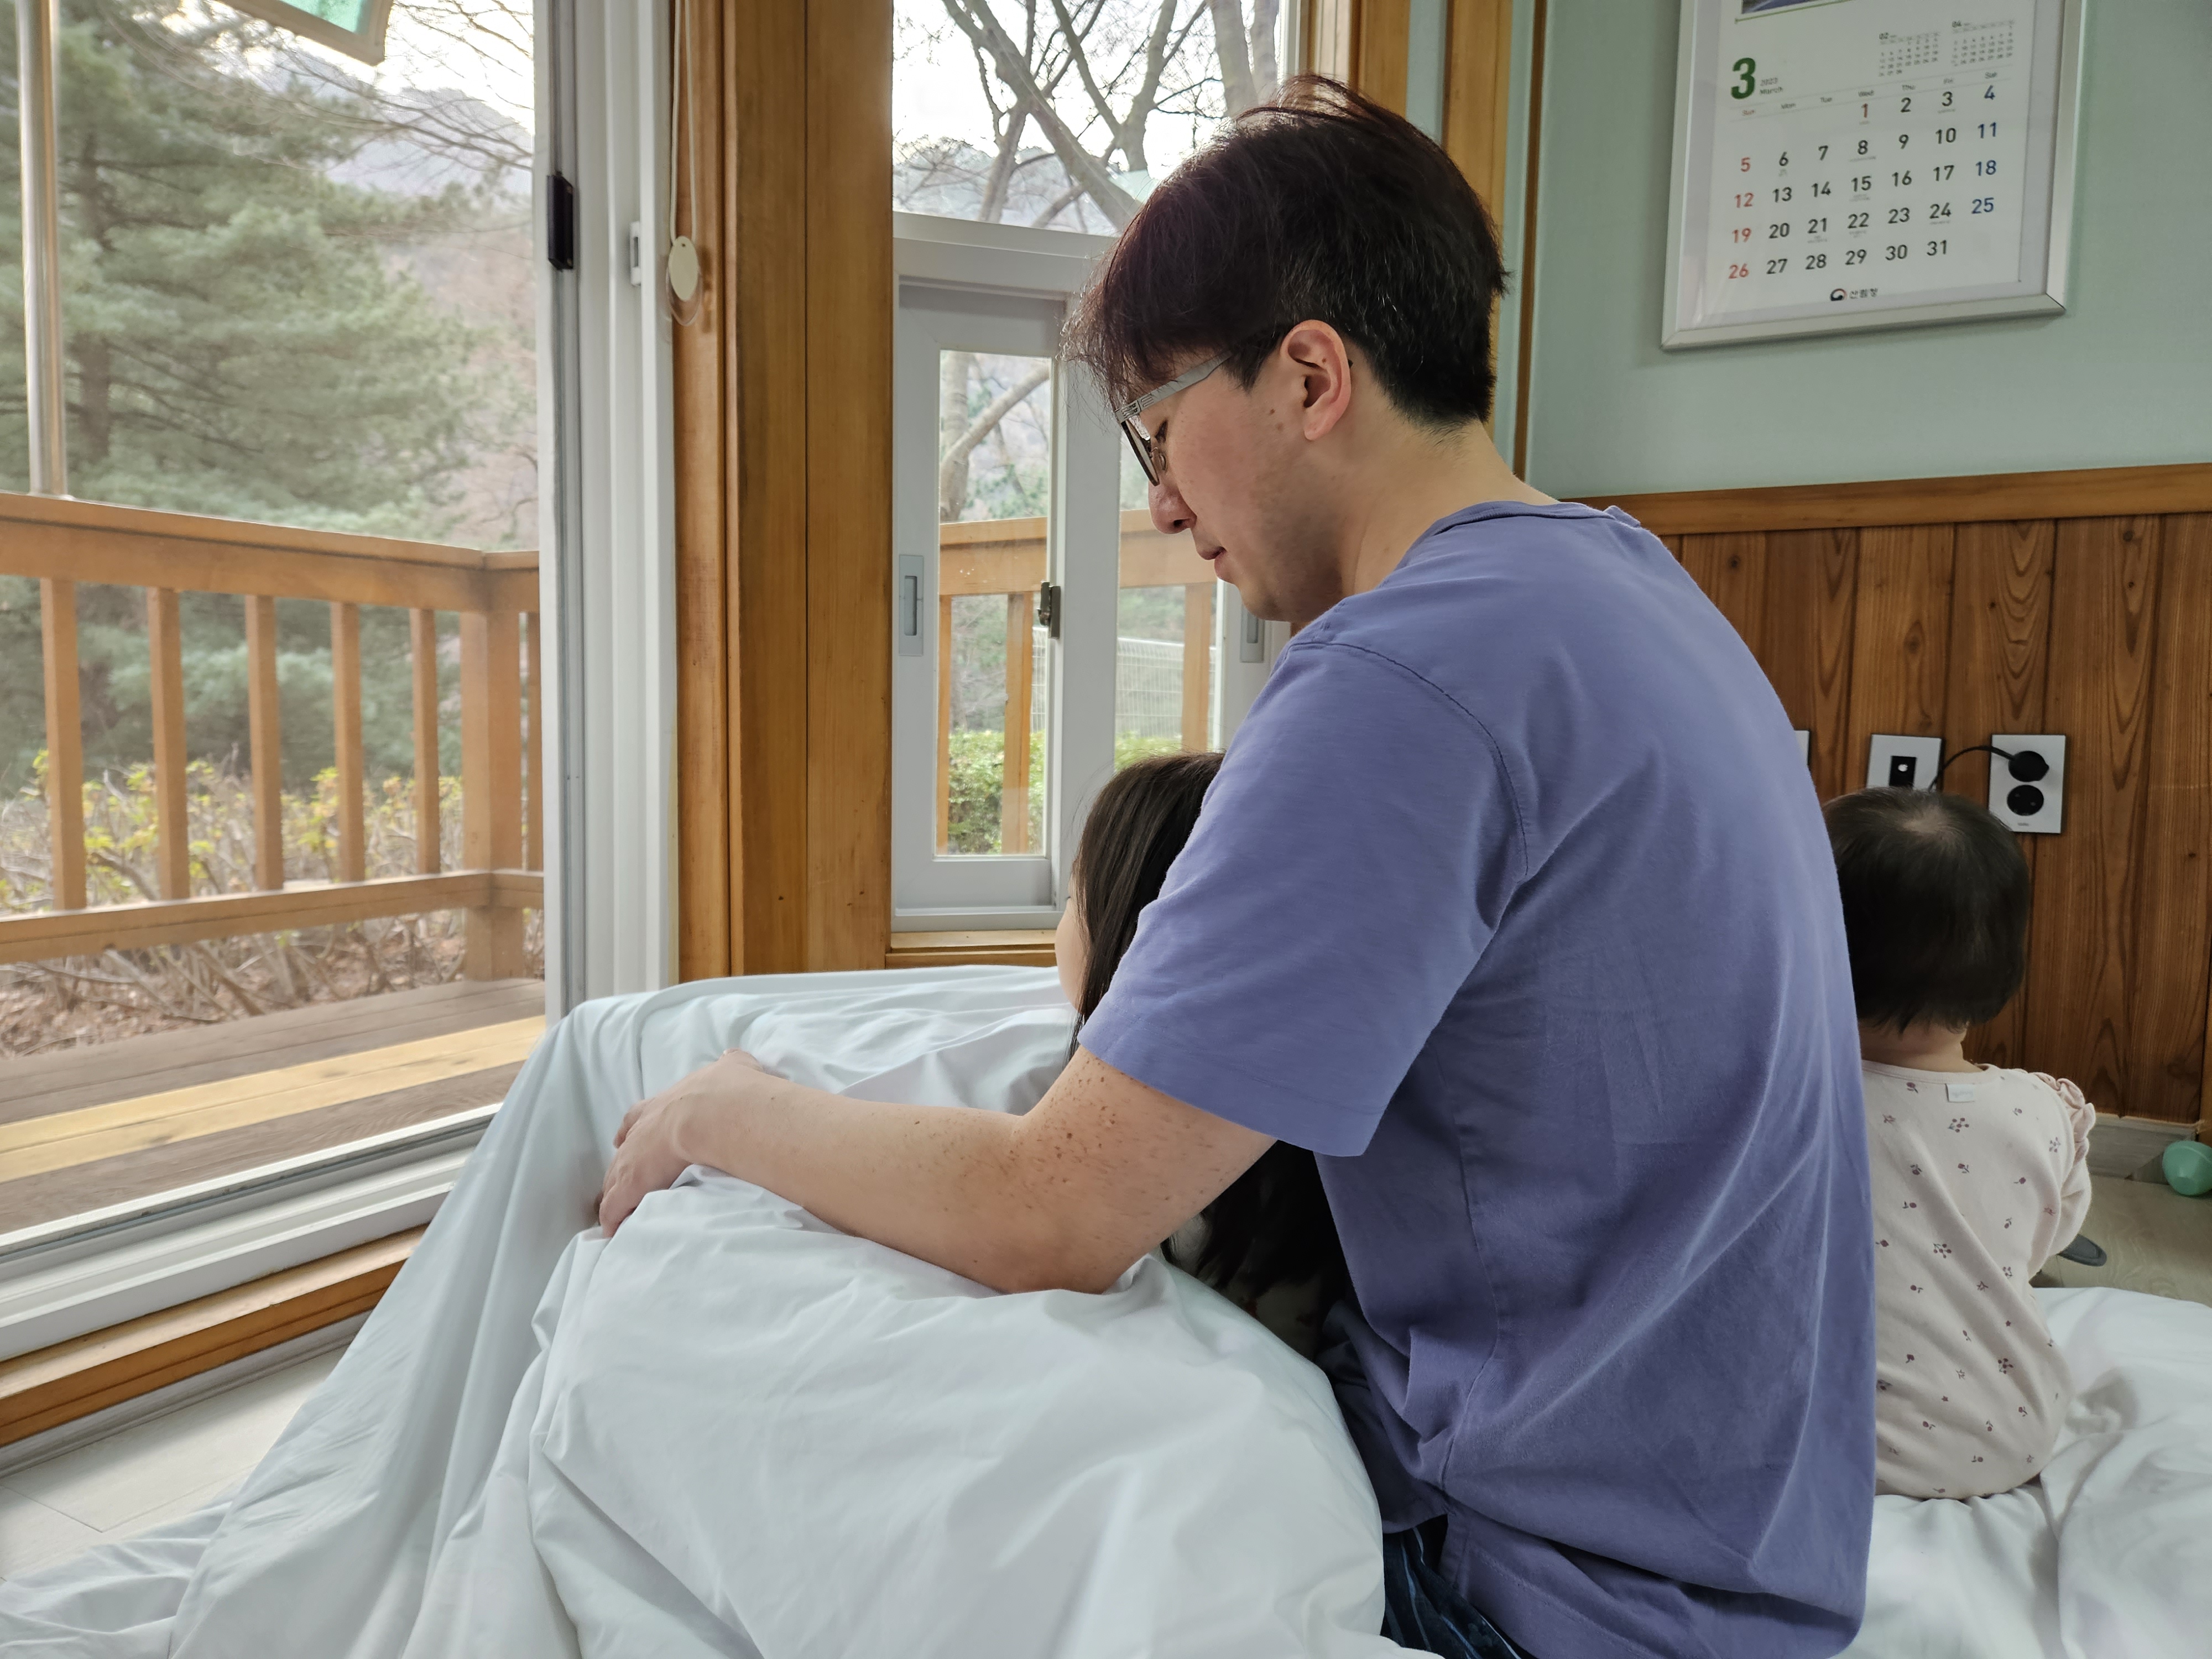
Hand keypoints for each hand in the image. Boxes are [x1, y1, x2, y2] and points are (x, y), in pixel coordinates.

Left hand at [597, 1049, 780, 1236]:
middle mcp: (642, 1130)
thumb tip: (735, 1057)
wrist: (712, 1114)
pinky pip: (615, 1206)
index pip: (639, 1116)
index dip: (632, 1127)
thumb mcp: (731, 1069)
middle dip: (621, 1162)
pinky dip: (612, 1217)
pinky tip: (611, 1230)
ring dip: (614, 1192)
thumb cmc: (724, 1092)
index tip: (623, 1137)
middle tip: (619, 1175)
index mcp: (663, 1105)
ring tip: (613, 1209)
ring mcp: (633, 1157)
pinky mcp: (631, 1185)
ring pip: (614, 1178)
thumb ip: (731, 1064)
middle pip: (622, 1150)